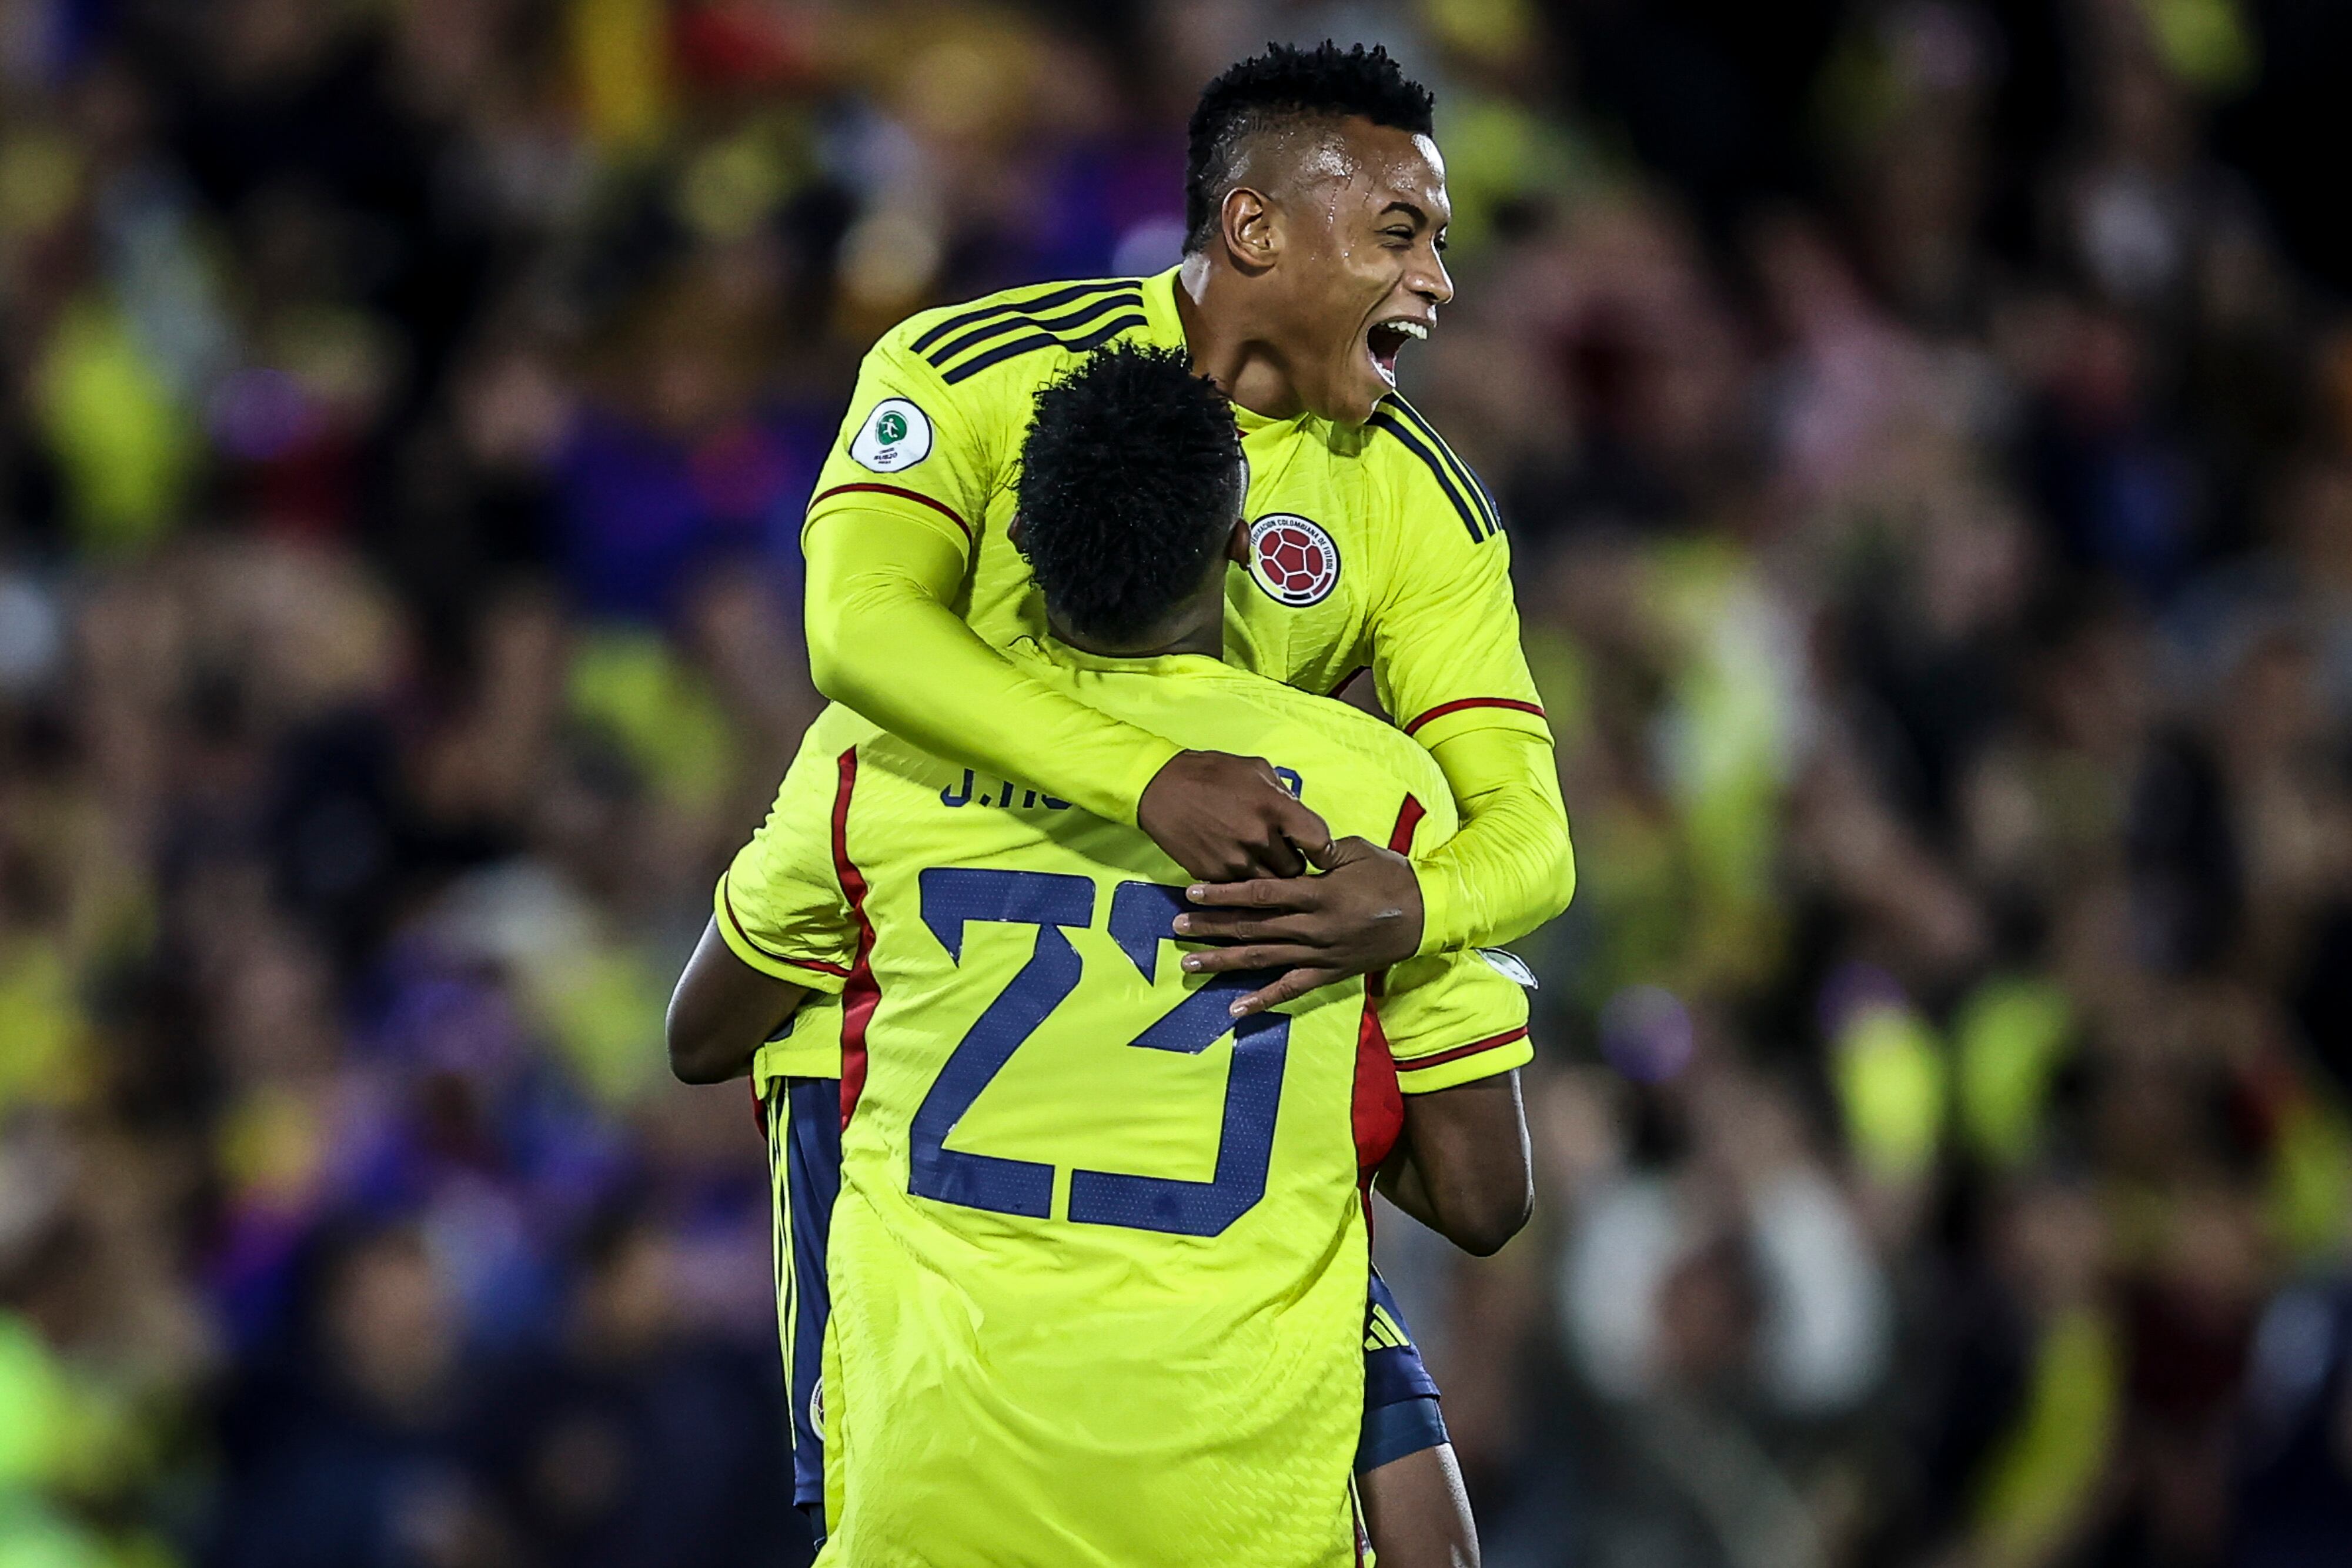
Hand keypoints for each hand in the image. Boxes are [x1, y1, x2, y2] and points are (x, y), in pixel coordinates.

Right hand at [1137, 750, 1332, 880]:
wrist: (1160, 789)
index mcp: (1274, 807)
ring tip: (1260, 862)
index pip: (1319, 841)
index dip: (1325, 850)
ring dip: (1269, 877)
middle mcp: (1258, 838)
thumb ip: (1283, 793)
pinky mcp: (1214, 875)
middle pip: (1295, 870)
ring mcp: (1235, 860)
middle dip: (1293, 864)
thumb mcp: (1255, 769)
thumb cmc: (1210, 774)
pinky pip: (1240, 889)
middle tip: (1283, 855)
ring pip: (1270, 886)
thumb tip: (1299, 814)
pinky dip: (1243, 882)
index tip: (1321, 853)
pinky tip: (1236, 866)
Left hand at [1173, 836, 1424, 1016]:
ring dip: (1224, 962)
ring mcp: (1319, 954)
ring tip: (1191, 964)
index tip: (1192, 891)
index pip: (1260, 892)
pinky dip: (1262, 1000)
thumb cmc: (1390, 876)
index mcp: (1317, 893)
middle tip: (1177, 928)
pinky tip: (1234, 1008)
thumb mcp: (1354, 850)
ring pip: (1263, 960)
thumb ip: (1316, 850)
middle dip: (1212, 928)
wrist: (1426, 915)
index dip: (1223, 892)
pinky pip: (1291, 990)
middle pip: (1252, 928)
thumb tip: (1286, 843)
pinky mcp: (1328, 973)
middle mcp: (1312, 927)